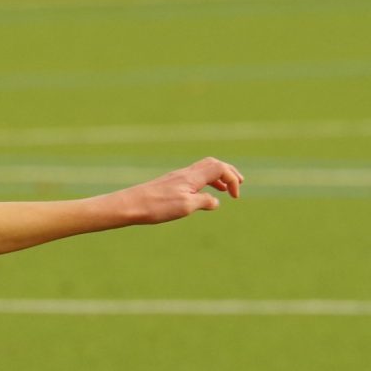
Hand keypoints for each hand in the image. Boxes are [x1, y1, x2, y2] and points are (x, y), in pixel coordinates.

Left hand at [119, 159, 241, 223]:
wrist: (130, 205)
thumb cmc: (157, 207)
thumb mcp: (185, 207)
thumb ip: (204, 202)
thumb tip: (216, 201)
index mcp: (192, 177)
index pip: (220, 168)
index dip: (233, 179)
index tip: (235, 196)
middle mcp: (186, 173)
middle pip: (214, 164)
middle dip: (229, 172)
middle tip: (240, 183)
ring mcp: (178, 177)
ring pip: (204, 169)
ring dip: (218, 177)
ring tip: (226, 189)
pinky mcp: (171, 184)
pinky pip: (194, 177)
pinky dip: (205, 182)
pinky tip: (203, 194)